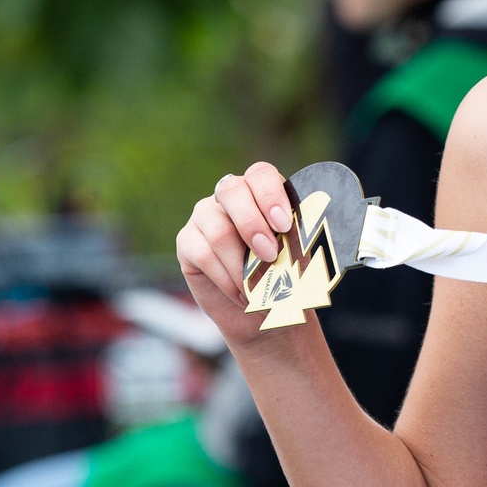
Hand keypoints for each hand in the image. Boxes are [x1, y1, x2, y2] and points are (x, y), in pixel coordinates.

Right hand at [175, 162, 299, 350]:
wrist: (258, 311)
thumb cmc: (282, 277)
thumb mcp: (295, 255)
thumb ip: (294, 240)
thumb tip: (300, 238)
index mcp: (260, 191)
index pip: (260, 175)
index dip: (270, 195)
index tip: (283, 224)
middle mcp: (229, 197)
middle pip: (232, 192)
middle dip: (253, 225)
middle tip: (270, 254)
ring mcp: (204, 216)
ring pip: (219, 230)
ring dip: (242, 265)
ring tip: (257, 287)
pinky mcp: (187, 241)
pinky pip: (204, 255)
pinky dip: (227, 279)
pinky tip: (241, 294)